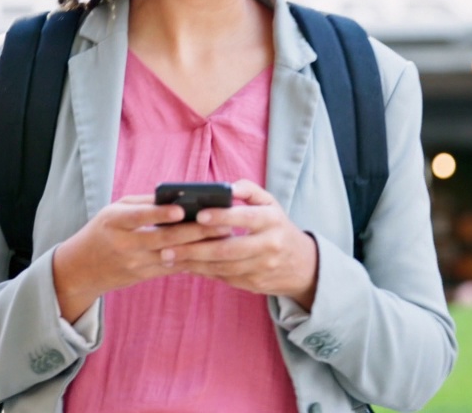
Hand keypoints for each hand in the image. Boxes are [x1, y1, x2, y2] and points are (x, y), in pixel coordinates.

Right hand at [52, 195, 232, 320]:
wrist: (81, 269)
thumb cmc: (102, 231)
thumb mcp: (113, 211)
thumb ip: (143, 204)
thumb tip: (177, 196)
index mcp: (114, 222)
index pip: (138, 217)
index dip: (160, 214)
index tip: (182, 209)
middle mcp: (125, 245)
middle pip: (163, 239)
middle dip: (194, 231)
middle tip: (221, 222)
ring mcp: (135, 264)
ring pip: (172, 256)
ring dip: (199, 247)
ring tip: (223, 236)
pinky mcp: (143, 276)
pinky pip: (172, 268)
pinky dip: (192, 259)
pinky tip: (211, 252)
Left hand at [169, 180, 318, 309]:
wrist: (302, 265)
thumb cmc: (277, 226)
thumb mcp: (270, 204)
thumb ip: (249, 191)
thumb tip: (226, 186)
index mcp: (272, 220)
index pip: (246, 218)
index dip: (222, 217)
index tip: (199, 215)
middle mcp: (269, 245)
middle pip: (229, 249)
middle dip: (196, 248)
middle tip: (168, 245)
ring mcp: (262, 268)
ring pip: (223, 267)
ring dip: (193, 262)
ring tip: (168, 256)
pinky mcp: (255, 284)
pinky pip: (224, 278)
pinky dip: (203, 272)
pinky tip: (184, 265)